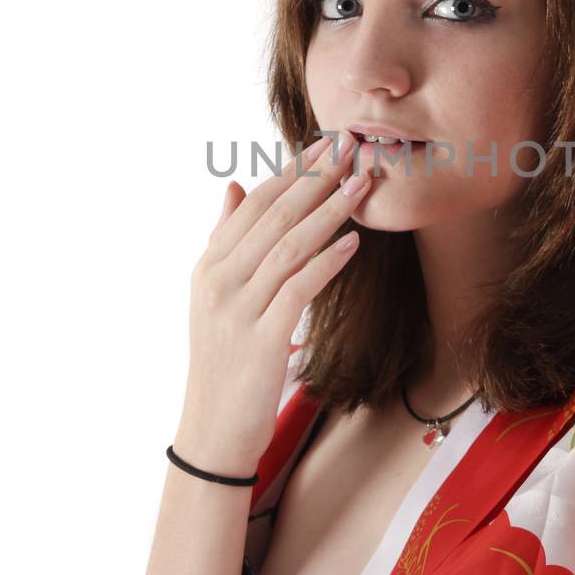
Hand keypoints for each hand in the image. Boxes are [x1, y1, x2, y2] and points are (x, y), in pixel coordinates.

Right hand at [174, 132, 371, 475]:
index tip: (327, 143)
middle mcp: (219, 279)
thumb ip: (226, 240)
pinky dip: (327, 260)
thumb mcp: (217, 297)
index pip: (256, 202)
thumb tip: (235, 186)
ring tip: (364, 183)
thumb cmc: (225, 362)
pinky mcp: (261, 338)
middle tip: (353, 146)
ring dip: (330, 210)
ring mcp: (237, 307)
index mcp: (210, 264)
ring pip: (290, 245)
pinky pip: (299, 287)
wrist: (213, 430)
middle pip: (275, 215)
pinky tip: (354, 242)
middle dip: (317, 177)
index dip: (294, 170)